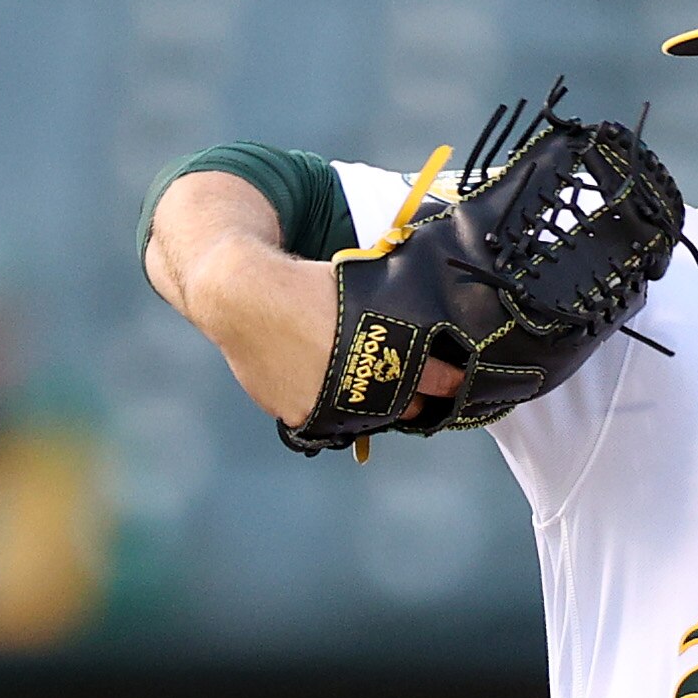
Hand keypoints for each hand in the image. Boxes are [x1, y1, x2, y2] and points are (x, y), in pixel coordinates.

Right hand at [148, 171, 465, 427]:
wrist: (238, 292)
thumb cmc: (303, 279)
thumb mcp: (358, 281)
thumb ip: (396, 299)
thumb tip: (438, 290)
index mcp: (376, 353)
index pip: (433, 379)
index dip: (449, 379)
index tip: (459, 379)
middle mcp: (352, 388)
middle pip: (400, 407)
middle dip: (413, 398)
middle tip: (424, 388)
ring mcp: (321, 406)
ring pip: (362, 417)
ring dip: (374, 406)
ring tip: (377, 386)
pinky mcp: (292, 414)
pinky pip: (323, 417)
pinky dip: (330, 403)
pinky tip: (328, 382)